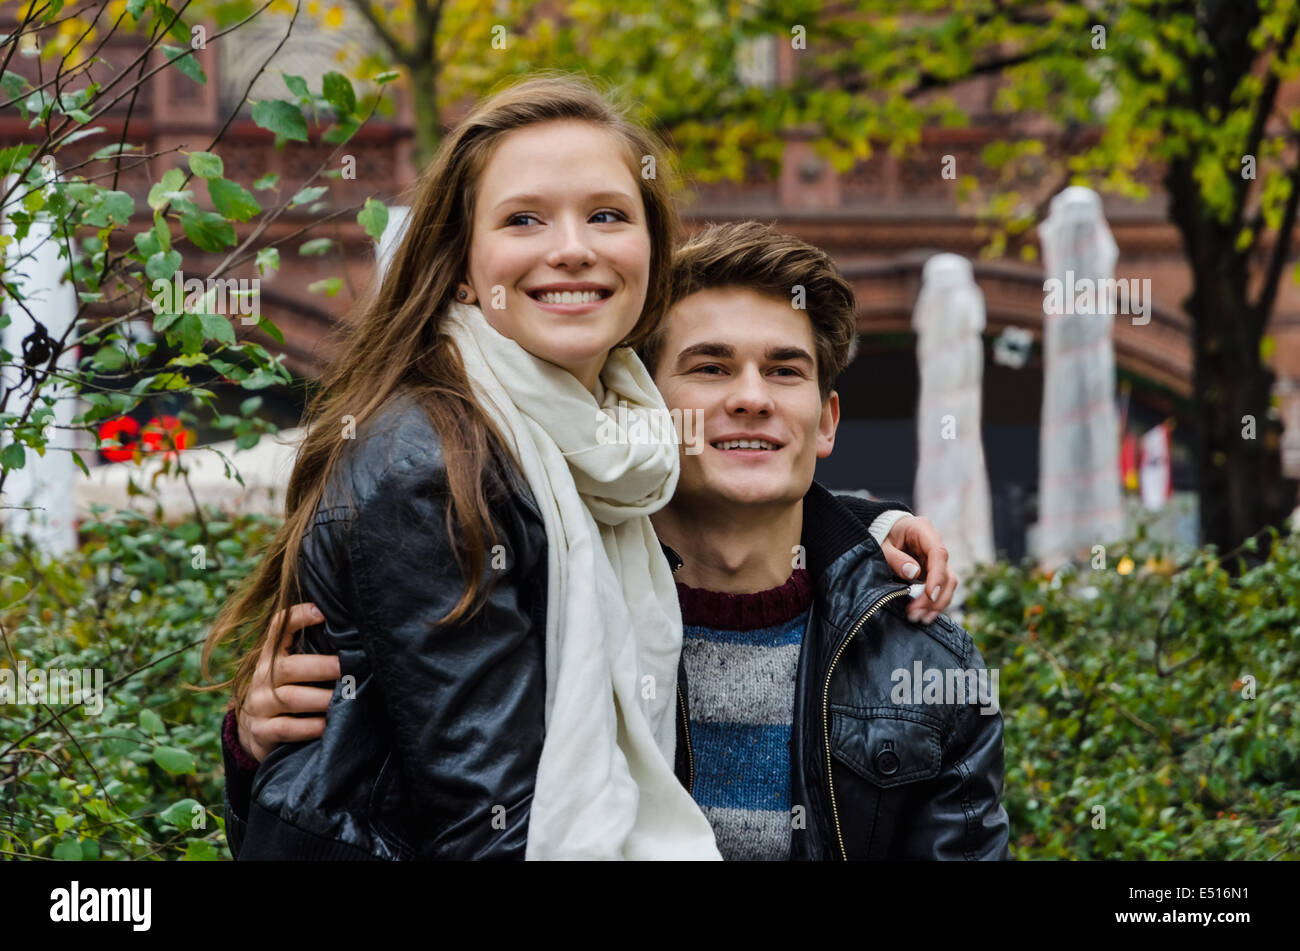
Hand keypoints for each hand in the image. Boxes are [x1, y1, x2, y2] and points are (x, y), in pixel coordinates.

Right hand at [236, 602, 340, 762]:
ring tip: (344, 698)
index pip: (279, 627)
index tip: (321, 612)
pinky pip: (286, 728)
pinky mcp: (261, 731)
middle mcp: (263, 677)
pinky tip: (327, 725)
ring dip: (321, 698)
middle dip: (321, 667)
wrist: (252, 731)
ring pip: (290, 698)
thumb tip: (353, 638)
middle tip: (345, 668)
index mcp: (272, 655)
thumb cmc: (286, 691)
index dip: (298, 617)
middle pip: (290, 667)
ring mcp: (259, 704)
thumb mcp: (292, 670)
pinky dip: (310, 727)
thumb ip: (311, 652)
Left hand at [878, 515, 956, 623]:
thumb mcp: (882, 544)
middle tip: (916, 614)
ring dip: (936, 604)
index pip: (939, 554)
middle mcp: (935, 545)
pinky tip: (924, 615)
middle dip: (934, 597)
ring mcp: (936, 560)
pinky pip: (941, 588)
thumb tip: (913, 573)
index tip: (929, 595)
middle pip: (946, 573)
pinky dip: (934, 603)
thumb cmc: (882, 535)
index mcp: (923, 530)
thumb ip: (895, 558)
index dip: (937, 576)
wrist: (885, 532)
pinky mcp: (934, 572)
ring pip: (948, 583)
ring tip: (920, 619)